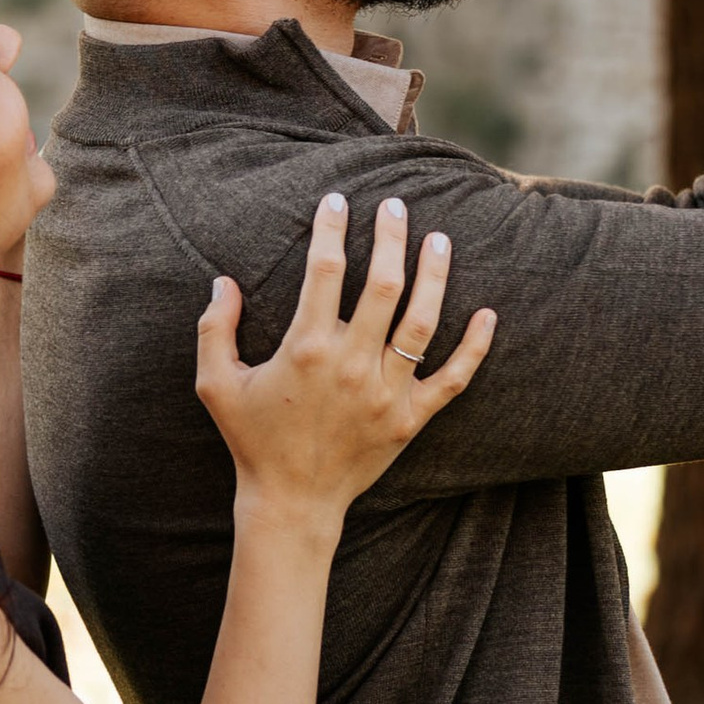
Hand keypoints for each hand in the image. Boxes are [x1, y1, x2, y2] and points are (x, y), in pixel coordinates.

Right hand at [195, 192, 495, 527]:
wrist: (291, 502)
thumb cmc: (252, 441)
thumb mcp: (215, 385)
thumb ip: (214, 330)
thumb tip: (223, 281)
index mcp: (306, 348)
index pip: (324, 270)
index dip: (330, 229)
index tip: (336, 201)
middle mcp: (352, 364)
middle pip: (382, 285)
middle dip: (390, 238)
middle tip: (395, 206)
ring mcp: (386, 392)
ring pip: (422, 322)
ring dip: (434, 276)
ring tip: (440, 240)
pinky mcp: (410, 418)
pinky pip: (453, 378)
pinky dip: (475, 347)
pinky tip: (488, 314)